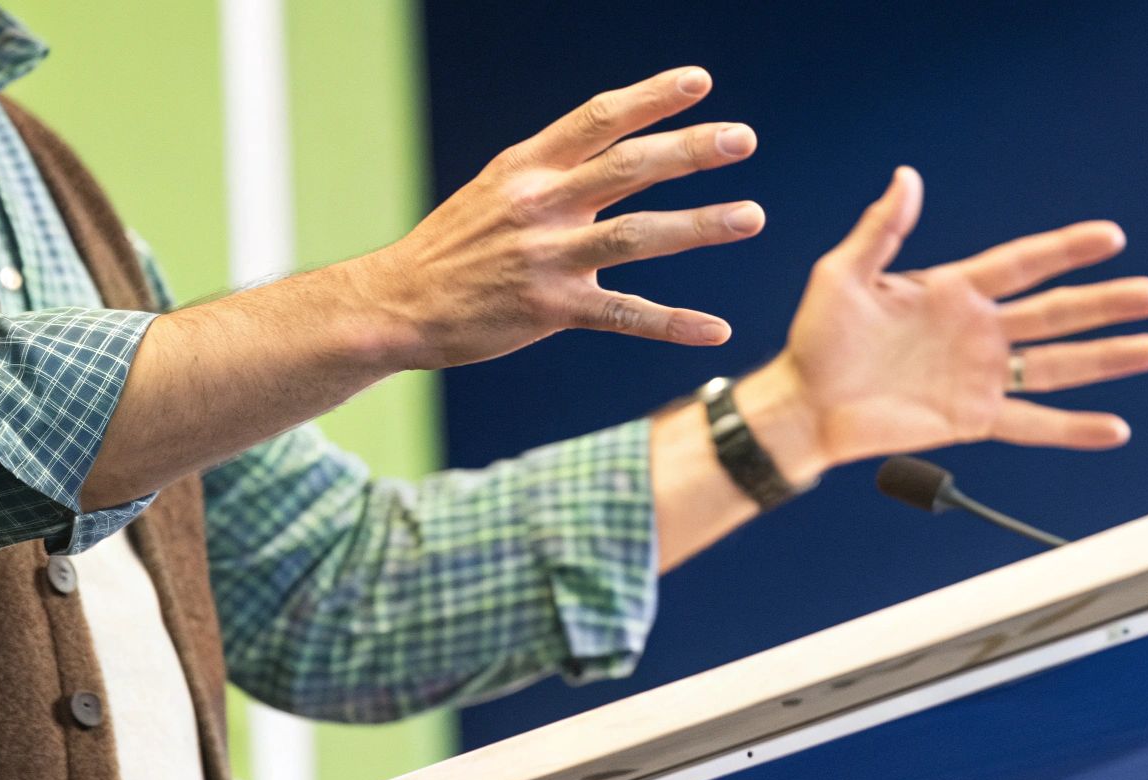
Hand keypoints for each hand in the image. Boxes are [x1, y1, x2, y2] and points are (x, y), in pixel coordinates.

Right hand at [356, 66, 763, 369]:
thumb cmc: (458, 245)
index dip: (651, 98)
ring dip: (699, 225)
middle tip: (742, 137)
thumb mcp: (500, 188)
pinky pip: (624, 315)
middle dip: (690, 149)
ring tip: (751, 215)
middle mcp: (541, 204)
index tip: (701, 82)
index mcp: (529, 167)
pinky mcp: (550, 309)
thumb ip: (560, 169)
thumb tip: (623, 144)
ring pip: (637, 236)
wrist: (397, 304)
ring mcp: (546, 257)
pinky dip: (674, 324)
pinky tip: (717, 329)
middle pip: (628, 167)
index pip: (598, 119)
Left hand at [751, 167, 1147, 475]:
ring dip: (1105, 358)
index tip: (1111, 238)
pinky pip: (1033, 423)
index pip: (1022, 263)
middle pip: (1055, 313)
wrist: (806, 404)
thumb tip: (906, 177)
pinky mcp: (972, 419)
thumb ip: (880, 230)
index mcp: (953, 290)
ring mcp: (979, 376)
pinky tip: (1113, 428)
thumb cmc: (817, 338)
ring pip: (1056, 365)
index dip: (1066, 250)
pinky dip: (1074, 429)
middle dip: (1105, 304)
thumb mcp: (842, 274)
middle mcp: (977, 331)